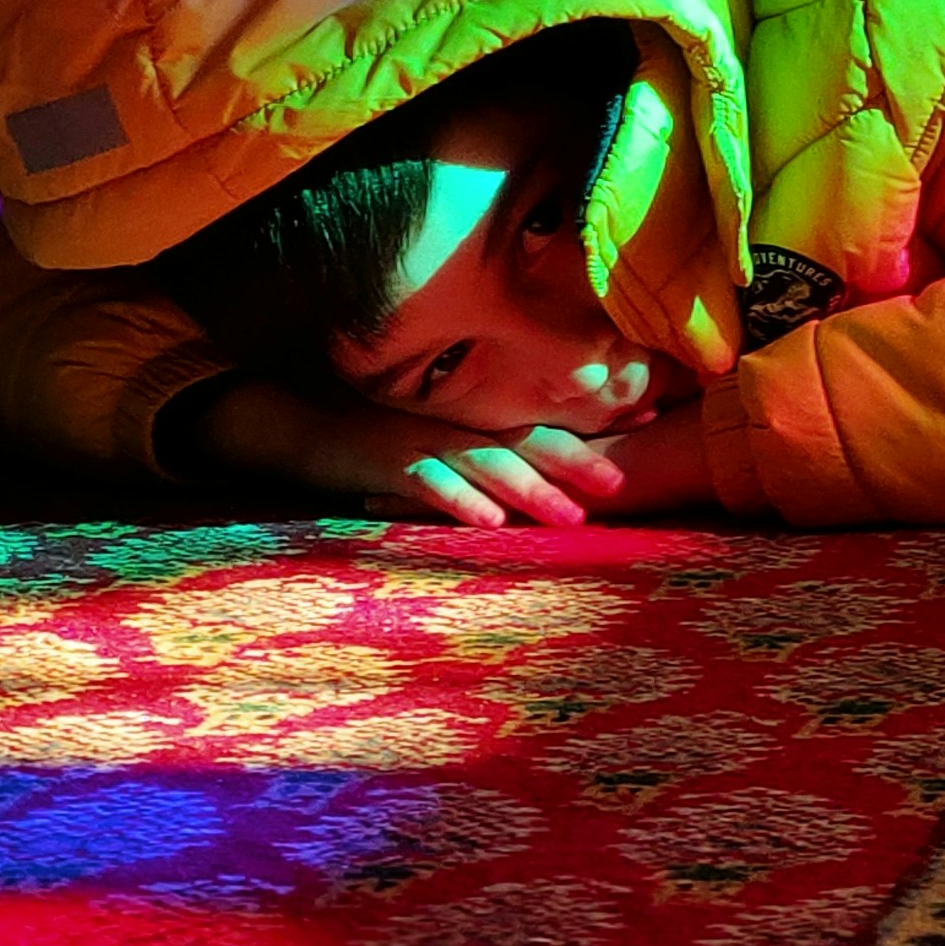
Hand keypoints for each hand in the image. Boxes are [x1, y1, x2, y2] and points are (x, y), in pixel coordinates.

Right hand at [173, 378, 714, 526]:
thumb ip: (488, 458)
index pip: (541, 424)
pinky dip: (458, 501)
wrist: (300, 427)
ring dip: (529, 489)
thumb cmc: (381, 445)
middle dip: (575, 461)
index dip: (589, 433)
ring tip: (570, 515)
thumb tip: (548, 487)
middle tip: (622, 486)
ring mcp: (419, 442)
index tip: (645, 437)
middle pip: (524, 439)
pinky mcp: (383, 463)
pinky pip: (426, 482)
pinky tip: (488, 523)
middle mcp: (454, 426)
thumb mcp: (441, 447)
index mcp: (473, 422)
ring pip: (483, 463)